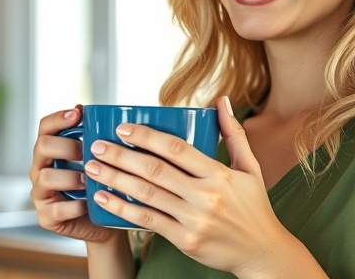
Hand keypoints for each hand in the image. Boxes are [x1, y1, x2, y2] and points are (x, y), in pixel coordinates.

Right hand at [29, 105, 122, 243]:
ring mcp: (40, 194)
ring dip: (71, 176)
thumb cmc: (102, 186)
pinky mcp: (46, 217)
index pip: (45, 127)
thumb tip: (108, 116)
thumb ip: (99, 141)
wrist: (105, 223)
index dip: (59, 118)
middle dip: (67, 146)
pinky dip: (76, 205)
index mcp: (51, 152)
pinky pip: (57, 209)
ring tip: (90, 180)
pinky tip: (90, 203)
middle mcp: (40, 169)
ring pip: (46, 177)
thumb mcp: (101, 161)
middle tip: (87, 152)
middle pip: (42, 146)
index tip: (78, 114)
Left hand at [83, 96, 293, 275]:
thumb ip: (234, 134)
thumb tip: (222, 100)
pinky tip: (104, 198)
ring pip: (147, 195)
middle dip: (121, 156)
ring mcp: (194, 219)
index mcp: (219, 174)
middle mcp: (206, 196)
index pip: (176, 149)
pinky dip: (123, 209)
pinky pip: (148, 221)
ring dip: (115, 179)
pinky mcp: (185, 240)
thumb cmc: (253, 208)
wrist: (261, 253)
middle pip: (155, 170)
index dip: (146, 136)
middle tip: (96, 145)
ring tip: (92, 168)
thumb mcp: (250, 168)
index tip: (122, 128)